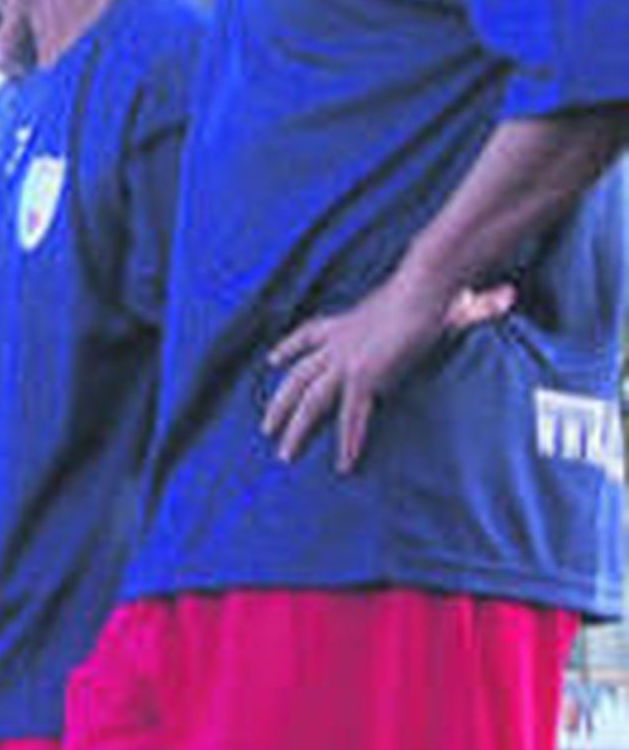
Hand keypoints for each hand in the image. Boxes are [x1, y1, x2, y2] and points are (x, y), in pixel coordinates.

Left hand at [265, 271, 513, 472]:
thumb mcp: (417, 302)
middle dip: (279, 403)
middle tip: (266, 426)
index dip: (288, 348)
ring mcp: (346, 360)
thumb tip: (482, 300)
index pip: (307, 336)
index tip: (273, 360)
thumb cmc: (428, 290)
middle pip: (296, 376)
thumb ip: (429, 310)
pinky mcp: (362, 376)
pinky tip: (345, 464)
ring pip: (309, 402)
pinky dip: (348, 440)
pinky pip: (349, 416)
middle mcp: (337, 342)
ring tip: (285, 454)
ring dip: (296, 429)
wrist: (425, 286)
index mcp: (345, 323)